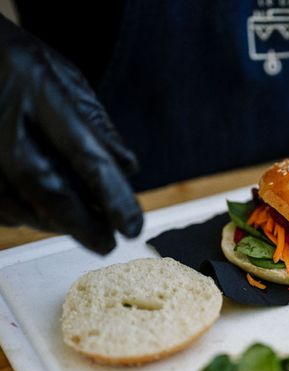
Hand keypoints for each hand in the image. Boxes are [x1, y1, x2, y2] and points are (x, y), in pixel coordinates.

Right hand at [0, 15, 142, 253]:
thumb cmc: (25, 67)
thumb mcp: (67, 80)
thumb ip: (98, 126)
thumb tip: (127, 168)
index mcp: (42, 93)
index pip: (85, 153)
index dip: (111, 195)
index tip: (133, 227)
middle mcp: (6, 123)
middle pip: (48, 190)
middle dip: (83, 225)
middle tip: (108, 244)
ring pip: (21, 206)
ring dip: (57, 224)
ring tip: (84, 227)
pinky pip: (1, 207)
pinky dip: (28, 216)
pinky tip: (48, 215)